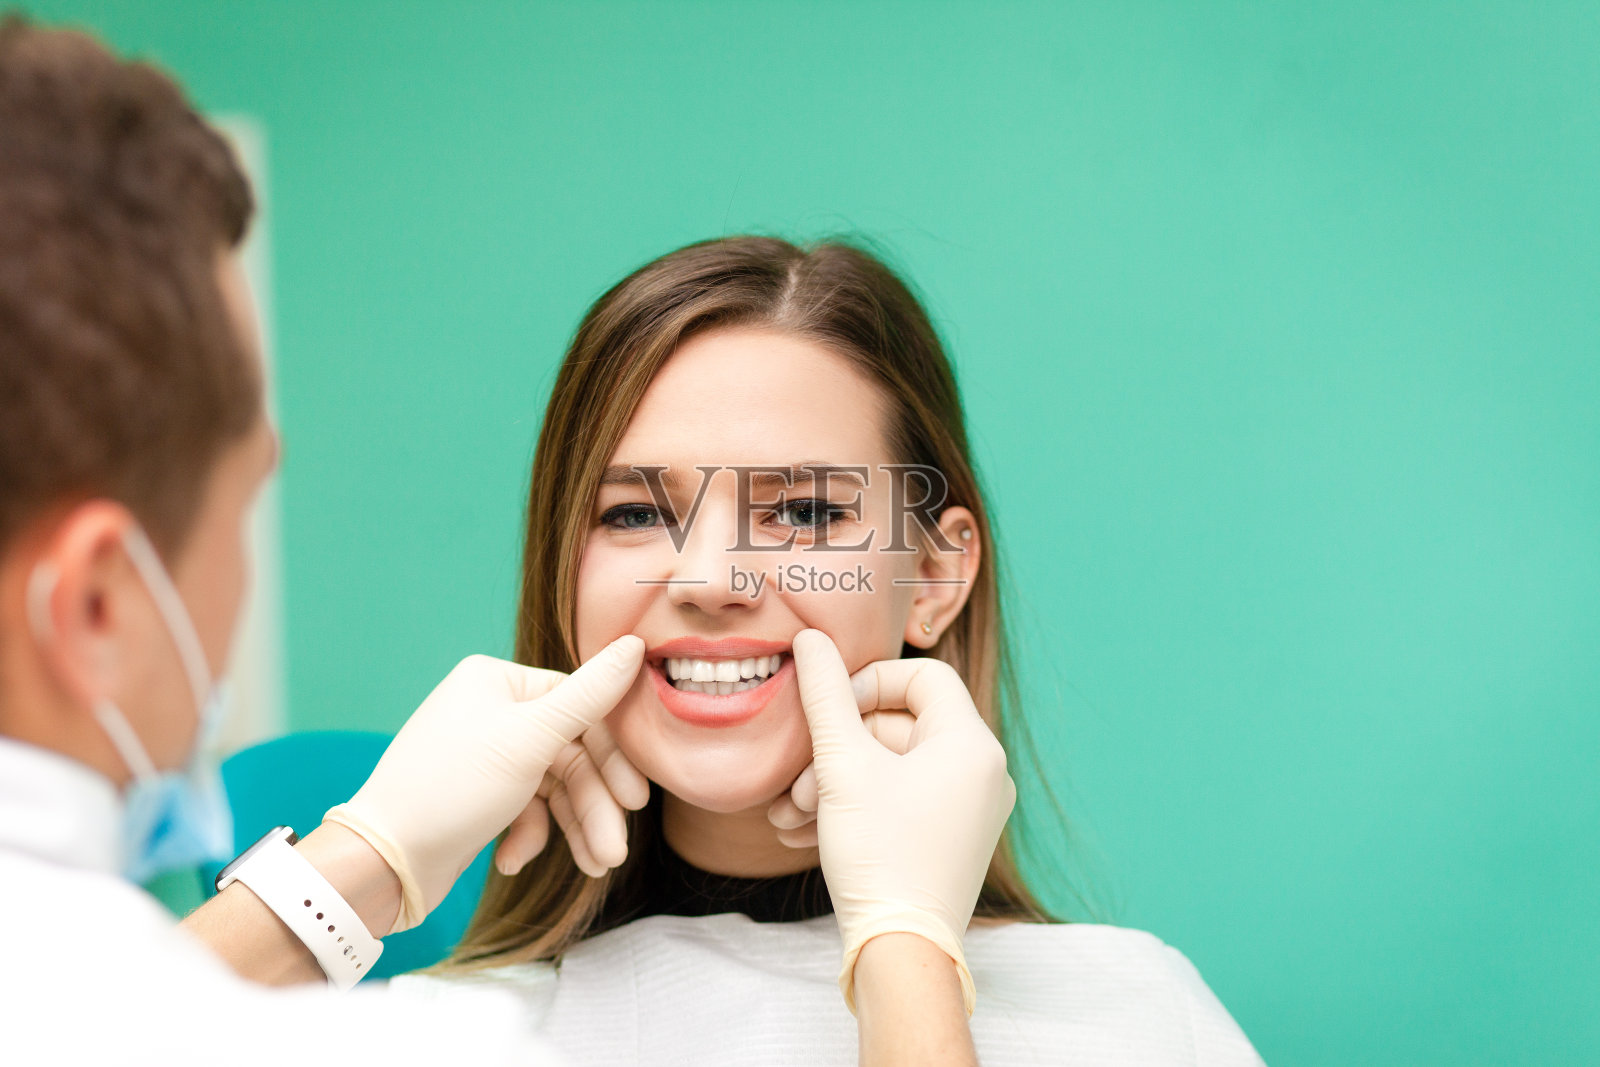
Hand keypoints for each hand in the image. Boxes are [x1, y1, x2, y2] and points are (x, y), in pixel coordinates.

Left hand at [322, 636, 644, 933]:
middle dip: (593, 806)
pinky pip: (526, 808)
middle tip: (614, 852)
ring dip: (574, 828)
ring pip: (553, 787)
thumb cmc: (452, 789)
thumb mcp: (530, 739)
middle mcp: (490, 710)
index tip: (636, 799)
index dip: (612, 757)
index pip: (580, 707)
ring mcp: (485, 753)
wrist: (383, 862)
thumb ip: (590, 696)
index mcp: (498, 681)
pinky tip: (511, 861)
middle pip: (570, 754)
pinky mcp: (479, 794)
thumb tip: (636, 644)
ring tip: (592, 868)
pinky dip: (530, 835)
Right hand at [789, 628, 1015, 1015]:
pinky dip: (857, 806)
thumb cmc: (879, 855)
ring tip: (789, 816)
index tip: (828, 709)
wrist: (902, 952)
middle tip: (796, 781)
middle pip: (901, 725)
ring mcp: (971, 808)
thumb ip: (824, 695)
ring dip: (835, 783)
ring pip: (893, 768)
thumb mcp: (842, 766)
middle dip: (838, 749)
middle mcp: (984, 771)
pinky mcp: (953, 839)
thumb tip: (809, 639)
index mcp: (971, 743)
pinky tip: (805, 833)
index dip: (868, 681)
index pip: (922, 675)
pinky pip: (903, 800)